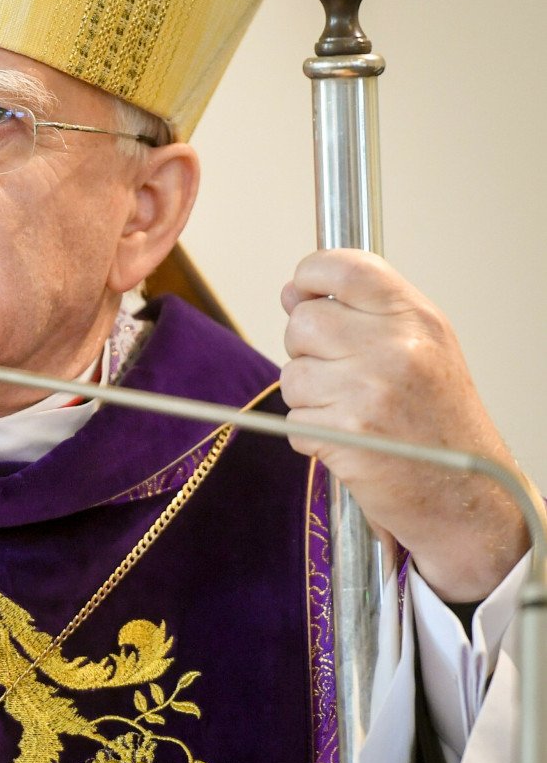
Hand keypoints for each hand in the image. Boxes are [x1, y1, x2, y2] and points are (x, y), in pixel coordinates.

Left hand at [280, 249, 527, 601]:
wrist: (471, 494)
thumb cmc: (438, 420)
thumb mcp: (420, 348)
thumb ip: (359, 314)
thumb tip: (291, 294)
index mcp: (416, 318)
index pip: (345, 267)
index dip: (309, 275)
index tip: (301, 291)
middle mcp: (397, 348)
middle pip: (302, 322)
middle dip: (306, 349)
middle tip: (339, 374)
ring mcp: (371, 391)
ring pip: (292, 375)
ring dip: (309, 398)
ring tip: (352, 412)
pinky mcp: (348, 434)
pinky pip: (295, 422)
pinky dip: (312, 435)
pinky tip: (350, 440)